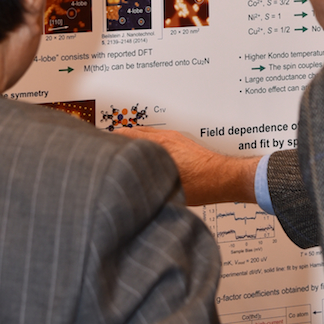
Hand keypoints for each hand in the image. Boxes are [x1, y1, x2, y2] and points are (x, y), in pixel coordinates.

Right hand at [114, 127, 258, 205]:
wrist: (226, 178)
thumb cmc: (203, 185)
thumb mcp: (168, 190)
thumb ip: (146, 187)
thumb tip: (128, 192)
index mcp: (159, 146)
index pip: (125, 136)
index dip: (109, 141)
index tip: (98, 146)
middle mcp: (164, 137)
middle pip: (132, 132)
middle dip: (117, 140)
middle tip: (105, 149)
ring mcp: (173, 137)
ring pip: (144, 133)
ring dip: (131, 140)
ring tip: (121, 152)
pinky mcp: (180, 142)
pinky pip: (155, 137)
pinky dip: (144, 142)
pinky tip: (143, 155)